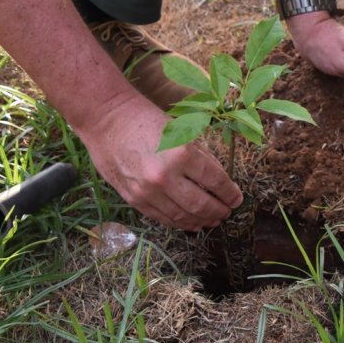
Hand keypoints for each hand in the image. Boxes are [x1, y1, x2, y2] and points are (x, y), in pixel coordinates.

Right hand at [76, 94, 241, 230]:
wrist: (106, 120)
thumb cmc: (147, 119)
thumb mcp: (183, 132)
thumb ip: (202, 157)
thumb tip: (220, 182)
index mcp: (182, 154)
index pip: (215, 182)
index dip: (230, 193)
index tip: (237, 198)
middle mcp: (165, 177)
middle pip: (201, 205)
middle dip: (219, 211)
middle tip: (227, 211)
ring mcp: (147, 191)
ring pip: (182, 216)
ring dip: (201, 221)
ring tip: (213, 220)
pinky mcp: (133, 199)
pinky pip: (162, 218)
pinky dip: (180, 223)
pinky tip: (191, 222)